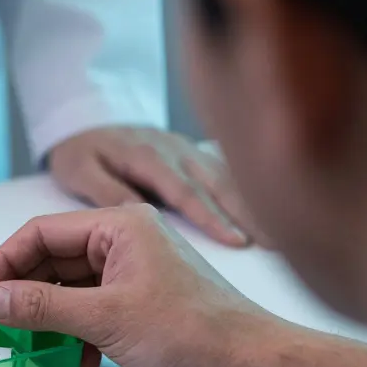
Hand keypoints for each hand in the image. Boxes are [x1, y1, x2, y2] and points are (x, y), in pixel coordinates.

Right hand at [0, 205, 282, 366]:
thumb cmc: (193, 332)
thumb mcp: (105, 318)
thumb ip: (41, 306)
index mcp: (120, 226)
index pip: (41, 233)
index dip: (3, 261)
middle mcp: (125, 244)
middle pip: (52, 261)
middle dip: (22, 294)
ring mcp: (133, 277)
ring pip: (68, 291)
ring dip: (47, 320)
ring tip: (27, 347)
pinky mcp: (140, 309)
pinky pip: (89, 314)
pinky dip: (73, 337)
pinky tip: (72, 363)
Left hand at [48, 126, 266, 247]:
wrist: (83, 122)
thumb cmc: (80, 153)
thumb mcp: (80, 170)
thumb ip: (106, 191)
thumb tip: (136, 214)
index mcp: (148, 155)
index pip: (185, 190)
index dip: (212, 217)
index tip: (238, 241)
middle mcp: (175, 151)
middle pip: (218, 183)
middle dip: (250, 213)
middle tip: (280, 244)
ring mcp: (189, 151)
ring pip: (228, 178)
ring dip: (256, 205)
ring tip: (286, 237)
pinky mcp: (194, 155)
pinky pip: (226, 173)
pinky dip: (250, 193)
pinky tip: (274, 216)